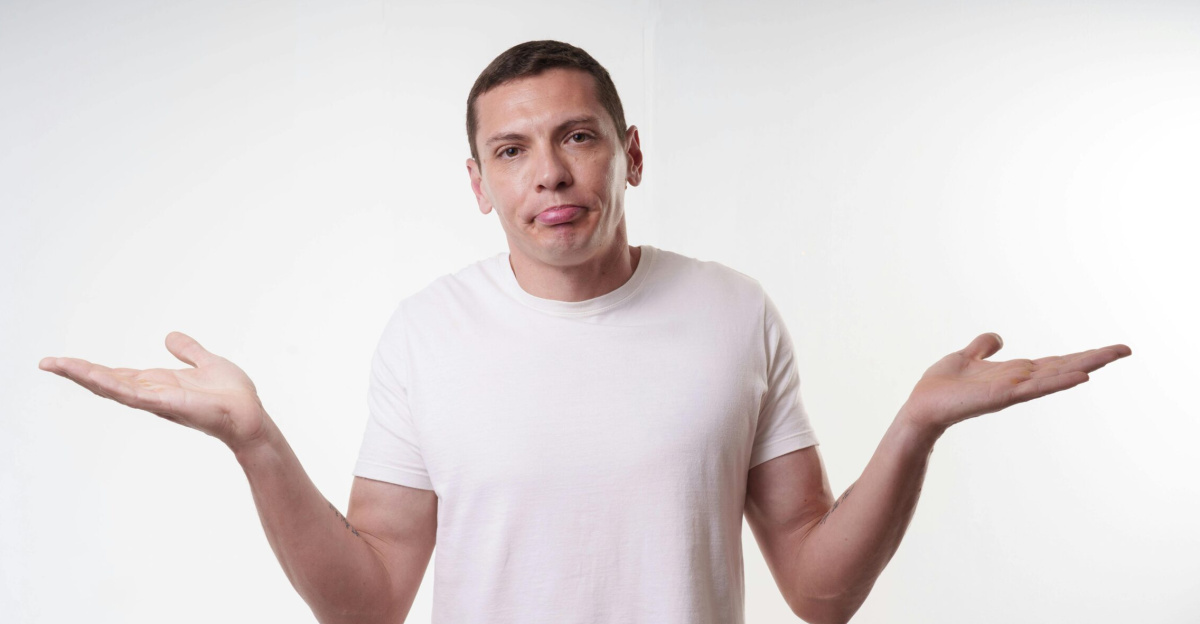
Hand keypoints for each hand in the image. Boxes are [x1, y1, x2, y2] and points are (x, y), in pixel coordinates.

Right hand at [39, 332, 270, 451]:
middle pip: (107, 381)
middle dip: (77, 372)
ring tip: (57, 365)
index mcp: (158, 383)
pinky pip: (135, 395)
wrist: (251, 416)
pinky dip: (113, 385)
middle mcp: (152, 393)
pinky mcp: (168, 405)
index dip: (91, 368)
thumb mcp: (207, 363)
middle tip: (46, 362)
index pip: (118, 374)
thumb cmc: (232, 396)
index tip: (63, 361)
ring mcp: (158, 400)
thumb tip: (169, 336)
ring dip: (85, 376)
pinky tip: (93, 376)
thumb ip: (189, 351)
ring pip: (113, 387)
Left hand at [899, 333, 1131, 433]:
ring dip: (1082, 366)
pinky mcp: (1001, 396)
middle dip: (1094, 358)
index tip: (1112, 349)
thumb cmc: (941, 387)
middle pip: (1063, 367)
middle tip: (1126, 350)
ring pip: (1054, 375)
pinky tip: (1080, 376)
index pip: (1055, 362)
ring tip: (1110, 357)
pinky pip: (1034, 388)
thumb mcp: (965, 357)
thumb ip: (982, 348)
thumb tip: (997, 337)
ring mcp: (1013, 390)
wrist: (921, 405)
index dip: (1082, 354)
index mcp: (1014, 373)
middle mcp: (1019, 382)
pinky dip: (1057, 382)